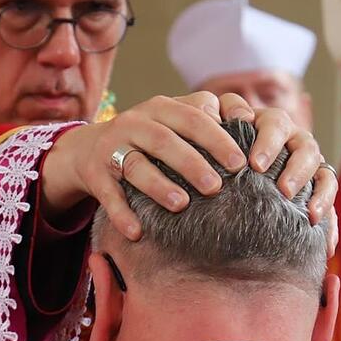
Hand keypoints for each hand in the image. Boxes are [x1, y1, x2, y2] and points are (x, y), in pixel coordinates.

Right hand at [42, 92, 333, 241]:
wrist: (90, 149)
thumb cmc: (149, 138)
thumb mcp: (173, 121)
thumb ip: (204, 118)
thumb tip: (251, 117)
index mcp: (160, 108)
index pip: (192, 117)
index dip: (216, 138)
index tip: (241, 163)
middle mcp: (133, 122)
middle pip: (163, 139)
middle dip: (190, 162)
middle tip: (216, 187)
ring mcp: (111, 148)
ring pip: (134, 164)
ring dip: (157, 185)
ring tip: (180, 205)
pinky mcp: (94, 174)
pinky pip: (108, 194)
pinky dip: (121, 213)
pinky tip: (137, 233)